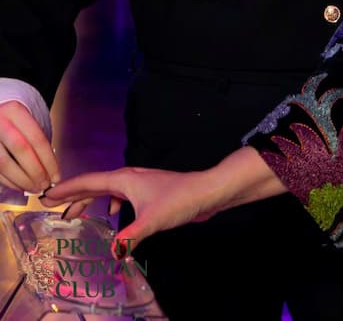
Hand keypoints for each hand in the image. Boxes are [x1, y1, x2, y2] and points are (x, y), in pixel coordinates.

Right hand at [0, 101, 58, 193]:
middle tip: (45, 185)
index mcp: (16, 111)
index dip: (48, 161)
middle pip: (21, 150)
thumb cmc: (15, 123)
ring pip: (5, 164)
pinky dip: (10, 182)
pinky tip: (21, 186)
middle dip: (36, 171)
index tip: (56, 177)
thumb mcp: (26, 122)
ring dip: (22, 180)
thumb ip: (36, 142)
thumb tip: (51, 172)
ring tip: (35, 188)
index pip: (37, 138)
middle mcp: (0, 122)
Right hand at [41, 148, 286, 247]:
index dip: (67, 189)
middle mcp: (129, 178)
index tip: (47, 194)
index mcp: (124, 179)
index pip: (89, 182)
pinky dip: (110, 204)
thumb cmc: (179, 200)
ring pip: (108, 190)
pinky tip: (112, 216)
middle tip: (53, 205)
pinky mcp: (148, 192)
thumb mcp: (152, 221)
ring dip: (91, 200)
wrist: (206, 191)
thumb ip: (130, 238)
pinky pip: (121, 196)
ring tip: (76, 213)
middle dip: (74, 195)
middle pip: (95, 184)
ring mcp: (139, 184)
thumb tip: (111, 254)